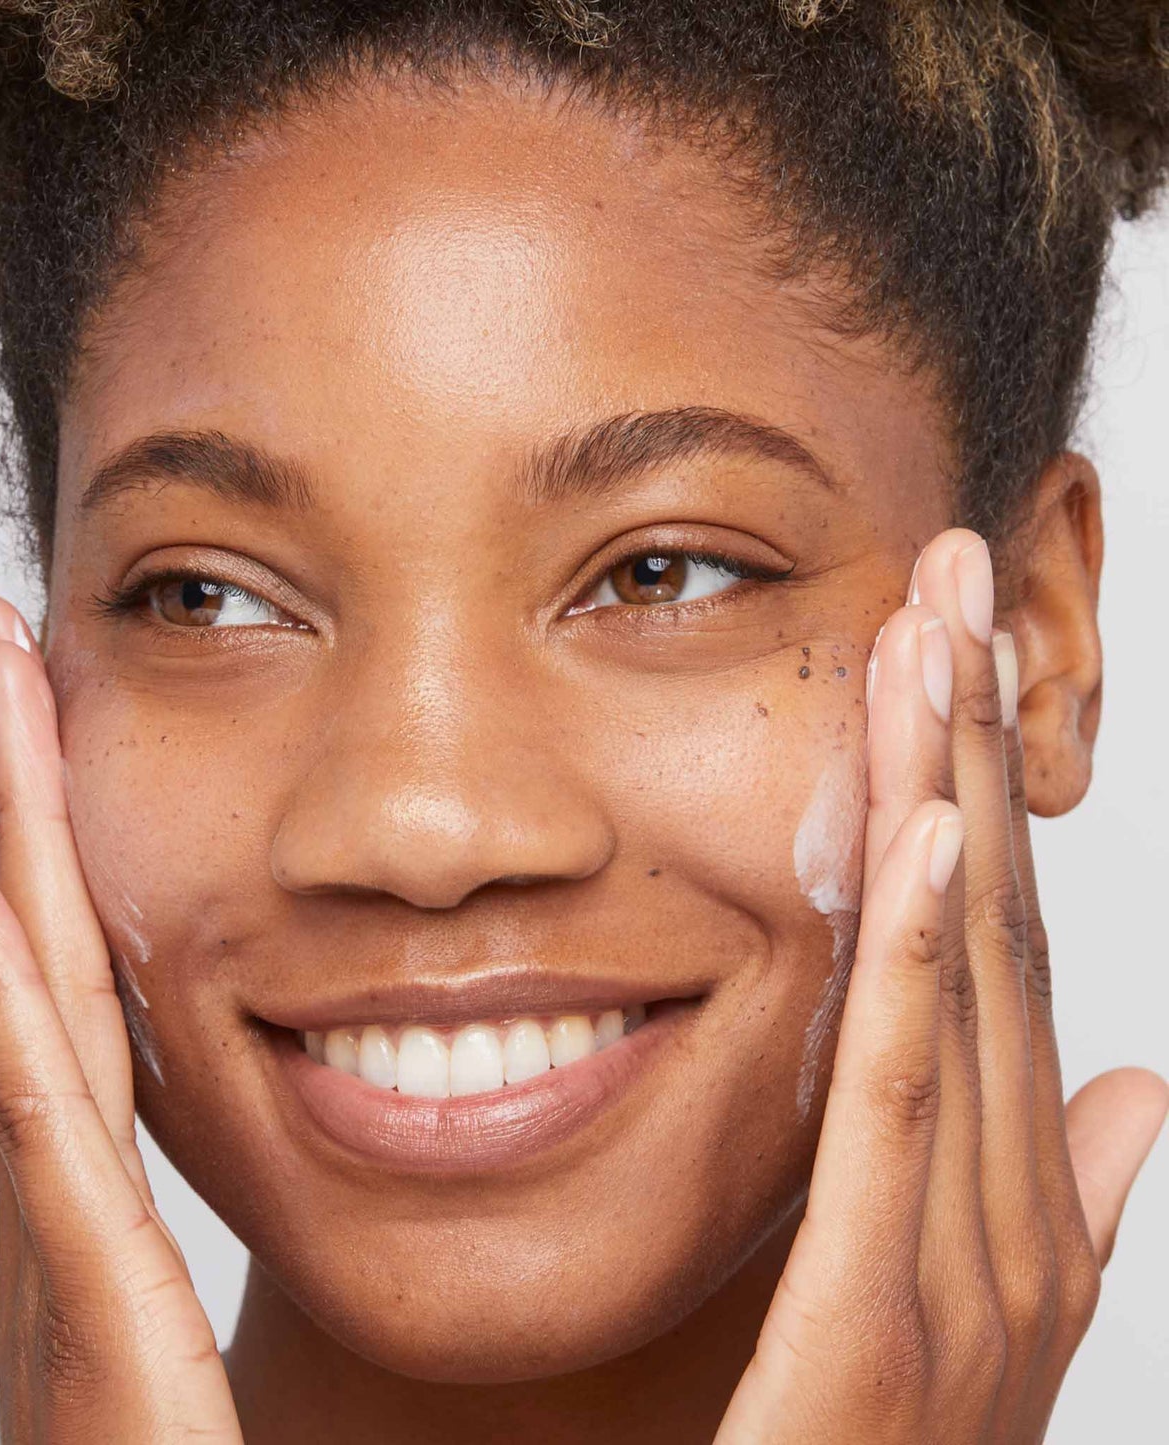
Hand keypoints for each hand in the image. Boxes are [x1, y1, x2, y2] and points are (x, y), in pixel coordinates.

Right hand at [0, 598, 242, 1443]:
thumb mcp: (232, 1342)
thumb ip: (304, 1234)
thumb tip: (410, 1116)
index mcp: (105, 1205)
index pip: (85, 986)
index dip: (62, 847)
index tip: (62, 714)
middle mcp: (63, 1204)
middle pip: (40, 955)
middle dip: (19, 792)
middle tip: (3, 642)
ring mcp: (58, 1252)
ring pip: (29, 998)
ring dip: (6, 834)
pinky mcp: (85, 1313)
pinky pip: (37, 1123)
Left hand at [716, 529, 1168, 1442]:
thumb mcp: (985, 1311)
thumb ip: (1064, 1198)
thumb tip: (1142, 1087)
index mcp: (1026, 1197)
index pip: (1005, 949)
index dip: (990, 793)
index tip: (959, 653)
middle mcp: (1018, 1210)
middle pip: (993, 924)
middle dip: (973, 740)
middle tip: (952, 569)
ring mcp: (969, 1262)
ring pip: (960, 975)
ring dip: (950, 792)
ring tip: (939, 635)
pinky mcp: (883, 1309)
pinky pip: (903, 1098)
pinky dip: (927, 954)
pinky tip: (932, 828)